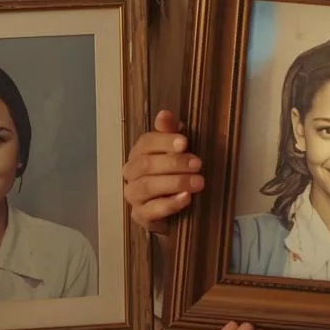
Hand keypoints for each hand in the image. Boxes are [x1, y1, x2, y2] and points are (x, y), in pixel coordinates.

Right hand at [121, 110, 203, 231]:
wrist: (171, 205)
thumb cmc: (173, 170)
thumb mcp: (175, 148)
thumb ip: (170, 132)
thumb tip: (165, 114)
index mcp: (138, 152)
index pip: (146, 142)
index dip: (164, 141)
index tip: (185, 142)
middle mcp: (131, 172)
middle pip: (146, 165)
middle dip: (174, 163)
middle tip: (198, 164)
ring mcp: (133, 195)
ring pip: (147, 186)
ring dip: (175, 183)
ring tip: (198, 182)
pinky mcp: (140, 215)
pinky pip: (151, 210)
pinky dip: (170, 204)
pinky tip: (186, 198)